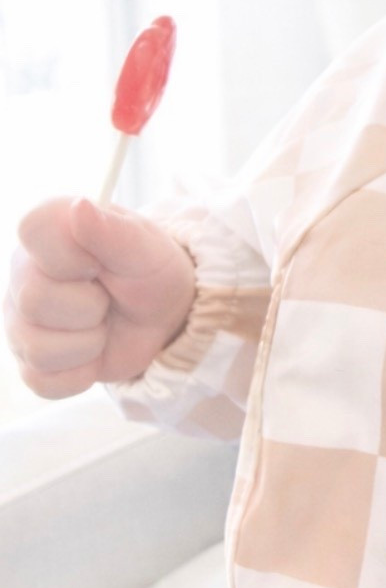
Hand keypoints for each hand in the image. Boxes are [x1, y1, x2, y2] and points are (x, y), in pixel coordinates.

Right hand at [4, 197, 196, 396]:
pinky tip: (93, 351)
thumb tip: (79, 207)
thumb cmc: (152, 271)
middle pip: (34, 299)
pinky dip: (81, 373)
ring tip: (102, 322)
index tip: (99, 263)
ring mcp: (19, 319)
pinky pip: (43, 381)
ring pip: (37, 347)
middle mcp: (22, 272)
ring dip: (89, 342)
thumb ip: (112, 230)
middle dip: (90, 306)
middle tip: (108, 296)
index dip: (71, 254)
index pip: (32, 232)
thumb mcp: (145, 248)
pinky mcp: (29, 360)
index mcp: (48, 230)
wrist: (164, 317)